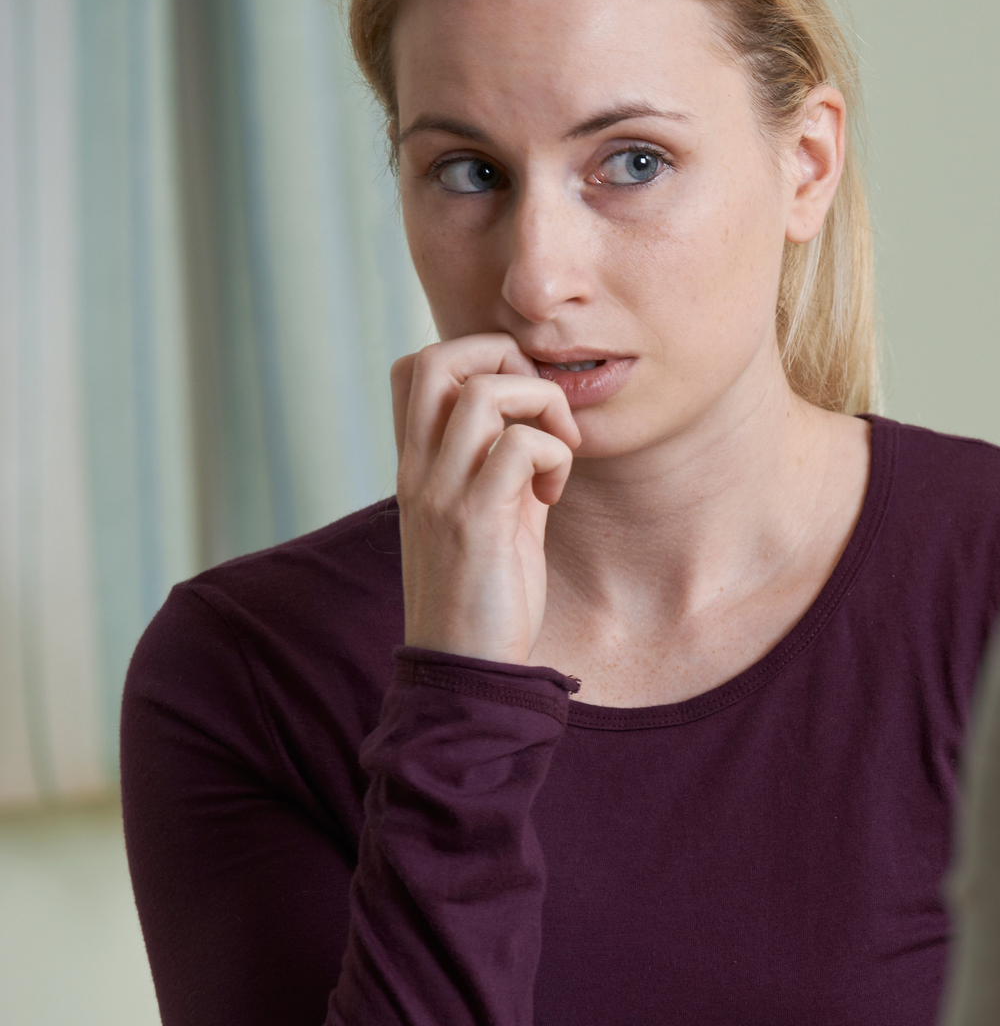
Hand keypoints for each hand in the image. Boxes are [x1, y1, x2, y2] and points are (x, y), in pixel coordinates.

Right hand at [392, 336, 581, 662]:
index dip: (475, 358)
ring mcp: (441, 492)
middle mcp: (418, 468)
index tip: (520, 407)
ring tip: (559, 454)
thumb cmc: (484, 595)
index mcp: (416, 463)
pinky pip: (520, 446)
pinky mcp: (475, 521)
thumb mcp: (488, 515)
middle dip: (508, 359)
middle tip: (544, 414)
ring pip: (485, 390)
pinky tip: (554, 496)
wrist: (464, 669)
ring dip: (541, 406)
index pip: (415, 364)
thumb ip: (502, 466)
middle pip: (441, 355)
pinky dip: (554, 455)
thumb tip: (539, 425)